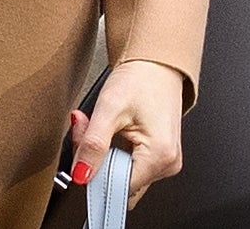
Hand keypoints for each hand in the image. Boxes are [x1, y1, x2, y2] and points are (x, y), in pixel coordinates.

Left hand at [68, 59, 187, 206]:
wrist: (156, 62)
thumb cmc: (141, 78)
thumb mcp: (109, 108)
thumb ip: (92, 144)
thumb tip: (81, 175)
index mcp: (160, 156)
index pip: (116, 187)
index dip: (94, 170)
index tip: (84, 147)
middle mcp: (168, 164)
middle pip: (119, 183)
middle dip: (97, 162)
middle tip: (90, 130)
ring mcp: (166, 161)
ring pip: (122, 176)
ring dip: (105, 157)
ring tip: (104, 128)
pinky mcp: (161, 156)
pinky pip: (130, 167)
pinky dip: (114, 154)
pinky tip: (113, 133)